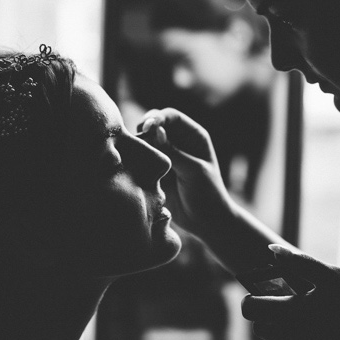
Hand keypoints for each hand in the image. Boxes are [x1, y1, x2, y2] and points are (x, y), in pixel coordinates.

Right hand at [137, 108, 233, 236]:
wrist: (206, 222)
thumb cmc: (208, 194)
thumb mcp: (194, 171)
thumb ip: (174, 151)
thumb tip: (153, 131)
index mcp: (193, 136)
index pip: (171, 117)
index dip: (157, 118)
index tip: (147, 127)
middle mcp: (178, 142)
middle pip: (154, 125)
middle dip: (143, 130)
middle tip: (137, 142)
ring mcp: (166, 157)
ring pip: (145, 142)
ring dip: (137, 145)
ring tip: (133, 154)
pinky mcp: (155, 171)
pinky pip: (141, 160)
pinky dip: (135, 160)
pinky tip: (131, 165)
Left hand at [242, 245, 339, 339]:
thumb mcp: (330, 275)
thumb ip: (299, 260)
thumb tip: (270, 248)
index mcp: (289, 313)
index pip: (249, 308)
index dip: (253, 300)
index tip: (264, 297)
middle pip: (259, 329)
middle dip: (269, 318)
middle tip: (290, 309)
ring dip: (282, 335)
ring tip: (306, 324)